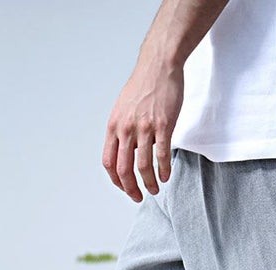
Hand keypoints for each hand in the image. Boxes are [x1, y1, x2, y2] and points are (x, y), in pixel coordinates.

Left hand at [102, 51, 183, 202]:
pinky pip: (162, 155)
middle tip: (138, 196)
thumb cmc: (143, 86)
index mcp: (114, 126)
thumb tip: (126, 152)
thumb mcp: (123, 109)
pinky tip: (166, 175)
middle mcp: (126, 129)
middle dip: (131, 188)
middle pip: (124, 169)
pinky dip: (164, 170)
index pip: (109, 162)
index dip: (116, 181)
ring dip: (149, 183)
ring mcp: (144, 128)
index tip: (124, 188)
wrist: (158, 66)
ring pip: (143, 166)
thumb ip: (122, 131)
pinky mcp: (163, 126)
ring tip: (155, 189)